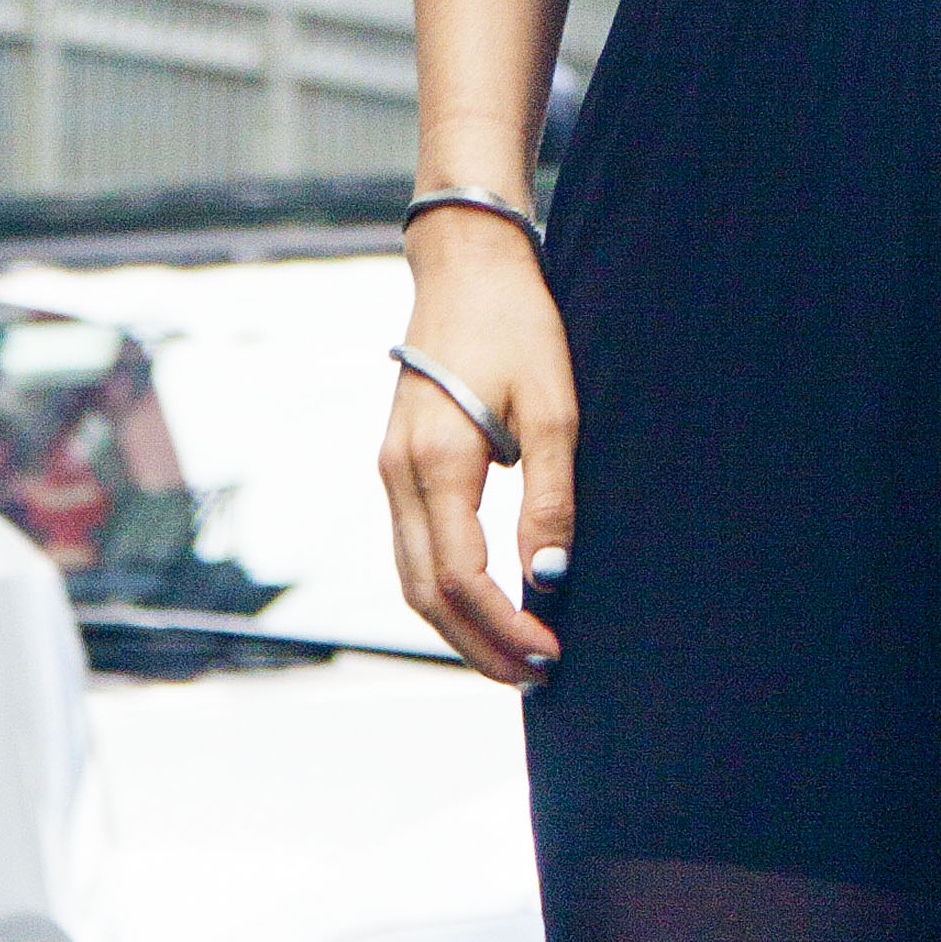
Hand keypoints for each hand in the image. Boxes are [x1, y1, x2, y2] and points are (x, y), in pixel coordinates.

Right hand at [379, 220, 580, 686]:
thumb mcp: (552, 408)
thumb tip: (550, 580)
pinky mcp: (395, 465)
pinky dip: (444, 592)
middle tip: (536, 675)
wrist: (466, 266)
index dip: (503, 627)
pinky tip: (485, 604)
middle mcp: (398, 476)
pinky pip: (411, 550)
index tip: (550, 654)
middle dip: (479, 645)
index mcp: (436, 463)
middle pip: (427, 595)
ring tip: (515, 655)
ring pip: (412, 579)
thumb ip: (550, 498)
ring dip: (459, 627)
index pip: (462, 579)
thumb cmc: (517, 326)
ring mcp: (389, 471)